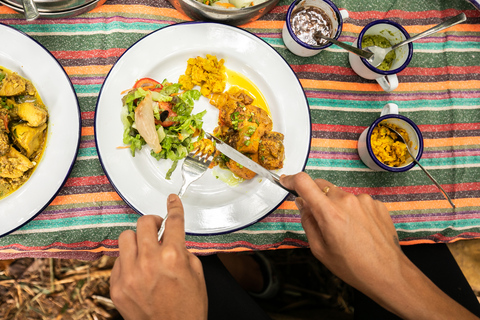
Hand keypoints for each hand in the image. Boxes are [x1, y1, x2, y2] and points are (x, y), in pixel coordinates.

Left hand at [110, 194, 207, 319]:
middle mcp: (149, 262)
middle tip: (158, 227)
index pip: (173, 221)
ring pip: (126, 238)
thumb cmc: (187, 309)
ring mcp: (130, 274)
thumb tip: (173, 238)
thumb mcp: (197, 274)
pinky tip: (138, 269)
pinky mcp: (117, 286)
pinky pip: (118, 261)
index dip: (174, 207)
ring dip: (138, 239)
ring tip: (145, 248)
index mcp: (173, 257)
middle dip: (153, 221)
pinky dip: (129, 260)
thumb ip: (184, 251)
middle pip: (144, 223)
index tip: (172, 200)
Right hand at [280, 172, 400, 296]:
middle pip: (322, 187)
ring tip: (346, 231)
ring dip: (337, 206)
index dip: (292, 180)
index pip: (304, 183)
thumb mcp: (320, 250)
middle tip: (321, 220)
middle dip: (316, 198)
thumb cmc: (354, 266)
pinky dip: (353, 212)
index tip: (287, 182)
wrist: (388, 273)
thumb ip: (308, 222)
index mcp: (329, 213)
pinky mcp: (377, 204)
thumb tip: (303, 203)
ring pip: (340, 195)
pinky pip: (357, 202)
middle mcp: (347, 201)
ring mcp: (364, 200)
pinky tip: (359, 230)